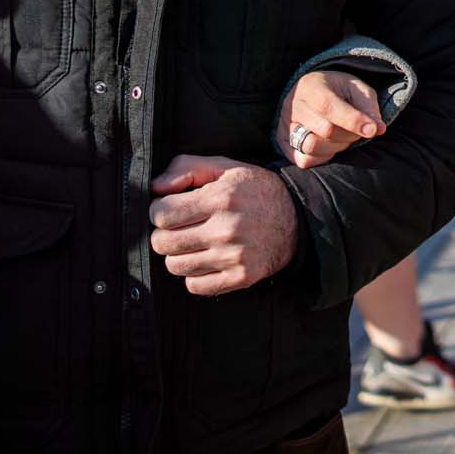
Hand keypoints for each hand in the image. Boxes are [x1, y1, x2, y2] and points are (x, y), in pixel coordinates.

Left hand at [149, 156, 298, 295]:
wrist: (299, 219)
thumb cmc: (255, 191)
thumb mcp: (226, 167)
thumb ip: (187, 167)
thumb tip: (155, 187)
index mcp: (221, 198)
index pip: (162, 214)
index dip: (159, 211)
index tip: (171, 209)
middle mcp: (227, 229)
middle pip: (162, 243)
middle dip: (165, 234)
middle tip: (181, 228)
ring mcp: (234, 257)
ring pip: (175, 266)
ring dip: (179, 255)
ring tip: (195, 243)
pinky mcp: (241, 277)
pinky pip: (195, 286)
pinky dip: (195, 275)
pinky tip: (207, 260)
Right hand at [276, 71, 384, 168]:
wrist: (313, 92)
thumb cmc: (339, 91)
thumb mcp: (357, 88)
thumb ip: (368, 106)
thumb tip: (378, 129)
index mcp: (310, 86)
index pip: (328, 106)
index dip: (353, 120)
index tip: (374, 130)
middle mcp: (292, 105)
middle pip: (325, 130)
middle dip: (350, 134)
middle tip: (359, 130)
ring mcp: (285, 125)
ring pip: (312, 146)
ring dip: (337, 147)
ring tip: (344, 137)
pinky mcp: (283, 144)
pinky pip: (304, 160)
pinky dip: (323, 157)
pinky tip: (330, 145)